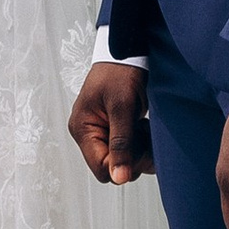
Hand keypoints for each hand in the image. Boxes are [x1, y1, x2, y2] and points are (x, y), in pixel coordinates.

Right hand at [69, 60, 153, 185]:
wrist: (128, 51)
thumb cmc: (121, 72)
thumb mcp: (122, 107)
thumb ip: (121, 144)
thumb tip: (119, 178)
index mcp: (82, 128)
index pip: (102, 168)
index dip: (124, 165)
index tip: (142, 147)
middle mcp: (87, 133)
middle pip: (112, 166)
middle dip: (134, 156)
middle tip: (145, 133)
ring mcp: (99, 131)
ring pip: (122, 158)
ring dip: (138, 148)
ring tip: (144, 126)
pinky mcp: (111, 128)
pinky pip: (126, 148)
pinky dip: (138, 142)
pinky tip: (142, 126)